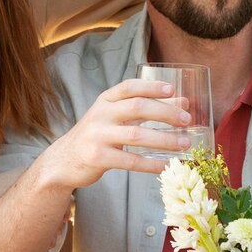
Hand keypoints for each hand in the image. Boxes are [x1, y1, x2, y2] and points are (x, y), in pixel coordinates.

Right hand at [35, 79, 190, 190]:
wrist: (64, 160)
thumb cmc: (98, 135)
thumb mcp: (117, 117)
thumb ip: (146, 108)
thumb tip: (183, 101)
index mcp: (105, 100)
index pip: (129, 87)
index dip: (151, 87)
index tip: (172, 90)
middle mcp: (100, 114)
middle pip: (137, 108)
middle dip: (165, 113)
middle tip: (187, 120)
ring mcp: (97, 136)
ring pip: (137, 135)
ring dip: (165, 139)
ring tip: (185, 143)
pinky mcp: (98, 158)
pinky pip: (130, 161)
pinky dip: (151, 163)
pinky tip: (167, 164)